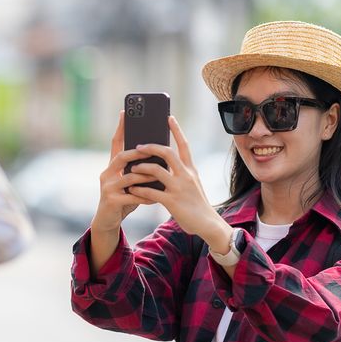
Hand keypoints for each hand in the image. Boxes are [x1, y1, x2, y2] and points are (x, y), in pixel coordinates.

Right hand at [92, 112, 162, 235]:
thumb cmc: (124, 198)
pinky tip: (155, 198)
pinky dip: (145, 196)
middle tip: (150, 148)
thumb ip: (139, 170)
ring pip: (128, 177)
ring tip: (159, 176)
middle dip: (137, 152)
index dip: (120, 128)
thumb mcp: (130, 182)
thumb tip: (159, 156)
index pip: (116, 143)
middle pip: (121, 157)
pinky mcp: (111, 200)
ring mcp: (107, 187)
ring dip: (145, 176)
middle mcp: (107, 173)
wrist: (108, 220)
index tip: (125, 113)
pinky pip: (132, 196)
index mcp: (112, 166)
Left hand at [123, 116, 232, 252]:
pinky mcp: (172, 201)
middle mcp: (186, 175)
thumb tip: (163, 164)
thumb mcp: (192, 184)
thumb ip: (180, 173)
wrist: (208, 224)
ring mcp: (179, 188)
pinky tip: (133, 188)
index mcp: (191, 169)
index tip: (169, 117)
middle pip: (167, 152)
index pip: (184, 144)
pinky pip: (152, 191)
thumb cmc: (197, 204)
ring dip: (141, 167)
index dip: (176, 130)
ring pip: (156, 170)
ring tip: (132, 168)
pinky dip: (140, 188)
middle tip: (137, 146)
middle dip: (150, 146)